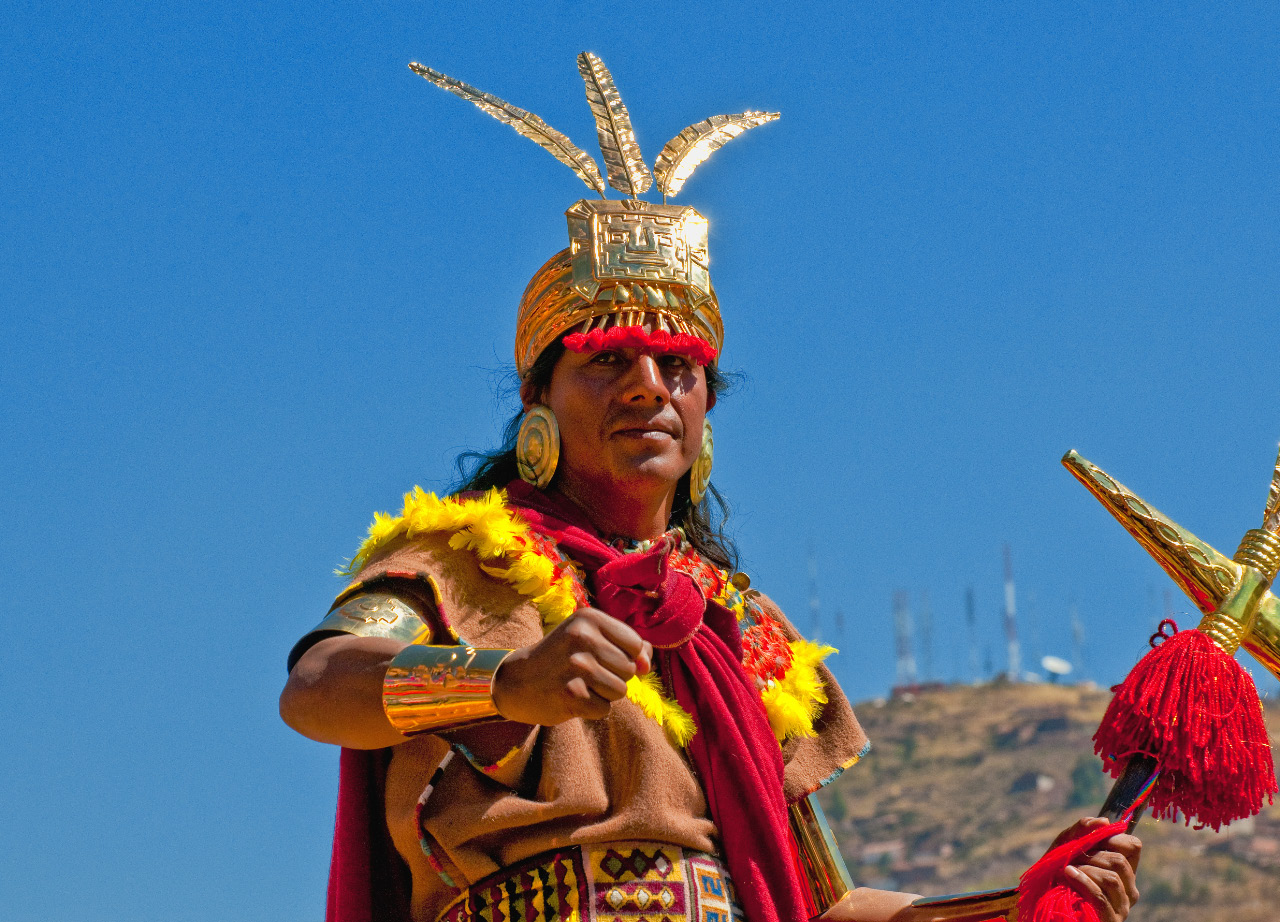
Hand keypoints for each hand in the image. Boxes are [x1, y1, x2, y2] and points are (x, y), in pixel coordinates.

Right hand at [492, 607, 652, 725]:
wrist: (518, 681)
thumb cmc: (564, 658)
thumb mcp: (592, 638)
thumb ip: (629, 646)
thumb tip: (646, 666)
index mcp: (590, 618)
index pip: (635, 645)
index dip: (624, 657)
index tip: (598, 655)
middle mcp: (583, 637)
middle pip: (629, 670)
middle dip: (613, 677)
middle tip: (584, 672)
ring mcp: (576, 666)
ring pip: (620, 691)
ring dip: (604, 695)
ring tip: (580, 684)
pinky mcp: (571, 694)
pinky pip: (604, 709)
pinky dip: (592, 709)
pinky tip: (572, 698)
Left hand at [1053, 817, 1141, 921]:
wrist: (1045, 900)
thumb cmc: (1058, 872)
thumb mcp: (1066, 846)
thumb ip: (1083, 831)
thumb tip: (1104, 821)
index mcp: (1123, 869)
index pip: (1133, 846)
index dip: (1112, 837)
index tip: (1092, 839)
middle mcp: (1128, 888)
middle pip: (1120, 861)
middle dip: (1092, 855)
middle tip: (1073, 857)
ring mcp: (1121, 906)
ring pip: (1112, 879)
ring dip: (1085, 869)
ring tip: (1068, 869)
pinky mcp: (1110, 919)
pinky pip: (1100, 896)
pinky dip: (1082, 882)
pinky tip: (1069, 874)